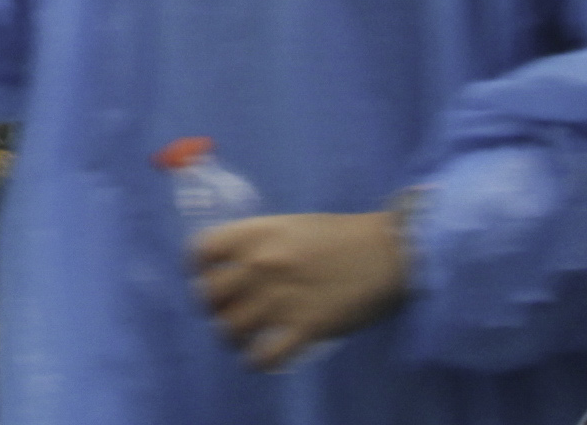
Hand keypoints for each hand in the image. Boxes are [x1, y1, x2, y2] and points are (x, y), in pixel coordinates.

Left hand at [191, 210, 408, 369]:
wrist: (388, 253)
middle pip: (208, 295)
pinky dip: (259, 361)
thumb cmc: (342, 236)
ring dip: (233, 337)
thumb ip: (261, 244)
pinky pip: (264, 357)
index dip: (198, 267)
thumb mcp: (293, 226)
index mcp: (258, 233)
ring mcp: (281, 298)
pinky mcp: (305, 329)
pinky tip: (265, 356)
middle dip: (213, 307)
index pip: (201, 250)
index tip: (207, 277)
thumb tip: (236, 268)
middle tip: (228, 310)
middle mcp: (262, 264)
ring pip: (229, 330)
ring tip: (245, 338)